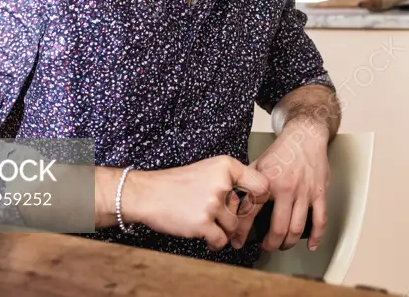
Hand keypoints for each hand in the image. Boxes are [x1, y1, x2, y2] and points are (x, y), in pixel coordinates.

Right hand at [125, 156, 268, 251]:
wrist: (147, 194)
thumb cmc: (176, 183)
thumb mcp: (207, 169)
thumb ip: (230, 180)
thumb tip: (251, 198)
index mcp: (225, 166)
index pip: (261, 184)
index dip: (260, 198)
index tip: (253, 205)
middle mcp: (222, 183)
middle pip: (246, 210)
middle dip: (237, 220)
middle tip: (227, 222)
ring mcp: (212, 204)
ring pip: (234, 227)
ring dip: (224, 231)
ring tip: (211, 226)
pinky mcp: (202, 223)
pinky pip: (221, 240)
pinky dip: (215, 242)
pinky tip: (207, 237)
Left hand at [235, 120, 330, 251]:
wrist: (305, 136)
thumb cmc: (282, 150)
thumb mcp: (258, 163)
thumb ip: (246, 182)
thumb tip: (230, 200)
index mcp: (268, 182)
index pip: (251, 214)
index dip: (242, 232)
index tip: (239, 241)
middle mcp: (287, 189)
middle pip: (279, 228)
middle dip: (270, 244)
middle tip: (266, 247)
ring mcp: (305, 192)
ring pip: (297, 228)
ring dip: (288, 243)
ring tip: (282, 245)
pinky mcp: (319, 193)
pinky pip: (320, 219)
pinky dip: (316, 236)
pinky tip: (310, 244)